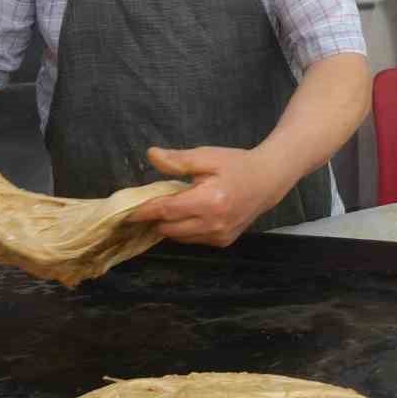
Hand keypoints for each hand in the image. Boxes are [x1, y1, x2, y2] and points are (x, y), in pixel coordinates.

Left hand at [131, 145, 293, 246]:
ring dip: (170, 225)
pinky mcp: (223, 242)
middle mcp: (214, 224)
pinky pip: (194, 239)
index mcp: (209, 201)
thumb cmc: (236, 165)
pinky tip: (190, 213)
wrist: (268, 181)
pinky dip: (186, 229)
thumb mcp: (207, 157)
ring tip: (173, 206)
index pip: (166, 210)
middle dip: (156, 218)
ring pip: (179, 237)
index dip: (144, 211)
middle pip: (169, 228)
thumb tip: (151, 155)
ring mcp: (219, 236)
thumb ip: (178, 160)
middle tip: (152, 203)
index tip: (127, 211)